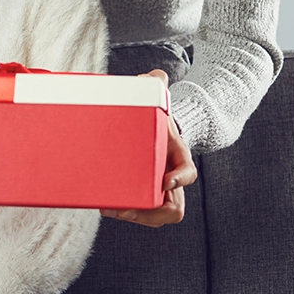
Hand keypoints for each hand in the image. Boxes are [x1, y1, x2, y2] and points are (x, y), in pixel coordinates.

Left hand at [99, 69, 195, 227]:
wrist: (147, 132)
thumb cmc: (152, 120)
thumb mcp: (156, 102)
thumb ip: (156, 85)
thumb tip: (157, 75)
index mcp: (178, 157)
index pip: (188, 173)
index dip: (179, 179)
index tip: (164, 181)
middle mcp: (170, 180)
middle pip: (173, 208)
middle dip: (153, 211)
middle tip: (129, 207)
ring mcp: (156, 192)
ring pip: (156, 217)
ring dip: (136, 217)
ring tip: (112, 209)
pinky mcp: (140, 197)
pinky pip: (139, 214)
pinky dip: (124, 214)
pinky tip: (105, 206)